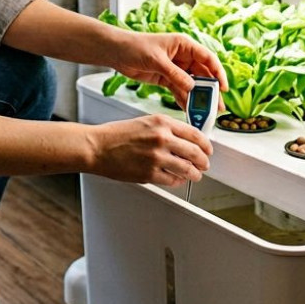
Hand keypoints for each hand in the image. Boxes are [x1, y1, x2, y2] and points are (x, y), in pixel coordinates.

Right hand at [88, 114, 212, 186]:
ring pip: (188, 169)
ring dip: (195, 174)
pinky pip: (173, 180)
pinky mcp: (150, 174)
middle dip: (203, 161)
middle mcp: (162, 138)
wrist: (97, 147)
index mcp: (162, 122)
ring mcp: (156, 157)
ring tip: (195, 175)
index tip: (208, 149)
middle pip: (195, 152)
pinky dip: (178, 181)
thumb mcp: (145, 122)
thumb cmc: (117, 135)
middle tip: (204, 164)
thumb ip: (166, 129)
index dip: (205, 144)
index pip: (195, 134)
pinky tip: (177, 179)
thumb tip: (185, 141)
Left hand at [111, 31, 226, 110]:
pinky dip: (185, 100)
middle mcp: (183, 56)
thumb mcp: (156, 60)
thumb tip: (192, 86)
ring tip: (206, 113)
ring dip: (199, 98)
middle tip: (218, 107)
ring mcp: (175, 68)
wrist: (116, 52)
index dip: (218, 73)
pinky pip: (180, 90)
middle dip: (211, 91)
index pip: (208, 58)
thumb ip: (175, 74)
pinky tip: (190, 111)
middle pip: (202, 75)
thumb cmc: (135, 46)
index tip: (224, 88)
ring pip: (192, 85)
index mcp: (184, 45)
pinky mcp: (166, 78)